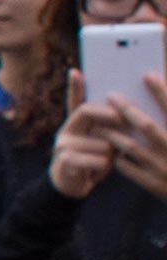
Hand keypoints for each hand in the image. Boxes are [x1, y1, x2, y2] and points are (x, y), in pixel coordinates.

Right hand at [50, 70, 119, 198]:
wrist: (71, 186)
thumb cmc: (92, 160)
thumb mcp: (101, 141)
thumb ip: (110, 127)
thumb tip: (129, 113)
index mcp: (75, 123)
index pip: (75, 100)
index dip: (74, 86)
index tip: (75, 72)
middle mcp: (65, 129)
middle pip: (88, 112)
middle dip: (111, 117)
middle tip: (125, 124)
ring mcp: (62, 144)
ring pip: (101, 141)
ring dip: (111, 154)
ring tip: (104, 163)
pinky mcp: (64, 160)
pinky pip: (97, 159)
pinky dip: (104, 168)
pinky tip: (97, 174)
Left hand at [107, 72, 166, 201]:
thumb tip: (163, 85)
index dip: (161, 92)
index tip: (147, 75)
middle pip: (148, 126)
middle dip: (128, 110)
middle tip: (111, 96)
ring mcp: (163, 168)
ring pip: (132, 147)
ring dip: (114, 134)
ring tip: (98, 124)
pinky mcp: (154, 184)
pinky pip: (128, 168)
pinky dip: (117, 157)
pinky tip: (108, 149)